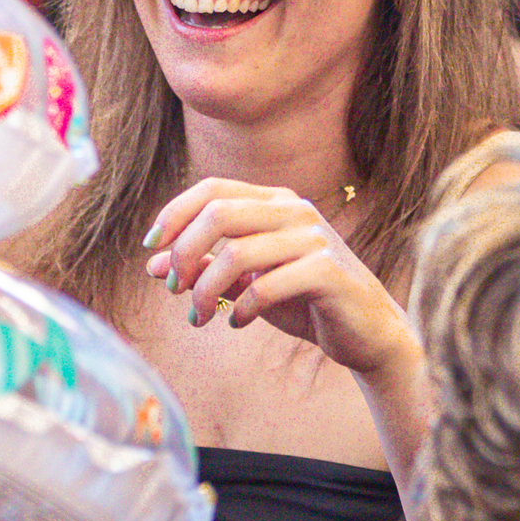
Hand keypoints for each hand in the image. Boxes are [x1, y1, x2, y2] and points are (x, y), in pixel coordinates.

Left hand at [142, 177, 419, 384]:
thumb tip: (153, 265)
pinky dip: (242, 307)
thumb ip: (206, 269)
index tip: (152, 248)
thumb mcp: (248, 283)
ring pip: (237, 252)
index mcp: (274, 201)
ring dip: (206, 290)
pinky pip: (267, 285)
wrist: (367, 332)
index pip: (212, 188)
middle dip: (185, 253)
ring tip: (200, 317)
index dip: (174, 214)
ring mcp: (313, 238)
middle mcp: (294, 210)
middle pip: (218, 213)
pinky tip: (237, 322)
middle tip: (173, 289)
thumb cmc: (304, 301)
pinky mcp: (327, 271)